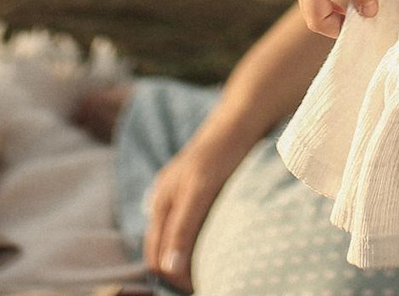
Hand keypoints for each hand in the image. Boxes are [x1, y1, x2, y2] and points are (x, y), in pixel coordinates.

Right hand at [142, 128, 246, 288]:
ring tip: (211, 269)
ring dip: (187, 258)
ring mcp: (180, 196)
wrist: (241, 120)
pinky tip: (214, 246)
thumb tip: (168, 269)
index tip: (199, 286)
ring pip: (175, 240)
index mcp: (162, 201)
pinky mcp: (197, 192)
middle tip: (205, 282)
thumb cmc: (221, 152)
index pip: (156, 256)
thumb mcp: (200, 190)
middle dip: (177, 271)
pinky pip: (189, 227)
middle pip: (162, 250)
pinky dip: (196, 243)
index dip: (173, 276)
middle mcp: (166, 200)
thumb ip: (182, 228)